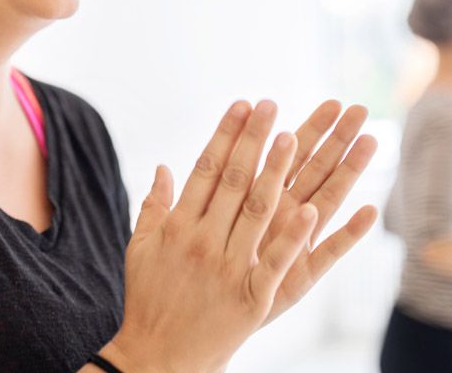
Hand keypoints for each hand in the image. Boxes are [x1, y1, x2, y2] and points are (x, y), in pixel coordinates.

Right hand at [104, 100, 375, 372]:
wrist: (155, 357)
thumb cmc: (148, 299)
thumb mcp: (139, 248)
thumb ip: (154, 206)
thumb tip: (163, 167)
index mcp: (178, 225)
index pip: (206, 169)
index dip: (226, 135)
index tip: (242, 105)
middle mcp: (202, 240)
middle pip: (234, 180)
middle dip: (253, 139)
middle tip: (272, 104)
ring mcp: (227, 268)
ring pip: (257, 211)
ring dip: (277, 171)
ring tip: (294, 136)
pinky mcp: (250, 298)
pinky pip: (276, 263)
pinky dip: (294, 238)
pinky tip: (312, 212)